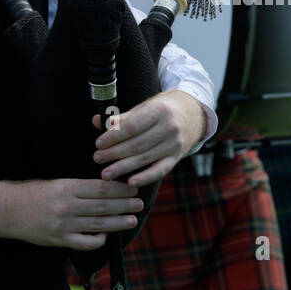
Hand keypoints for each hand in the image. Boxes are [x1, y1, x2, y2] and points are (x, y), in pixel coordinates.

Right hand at [0, 178, 141, 250]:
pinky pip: (85, 242)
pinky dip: (98, 239)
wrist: (5, 210)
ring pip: (98, 224)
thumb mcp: (55, 183)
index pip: (101, 188)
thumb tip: (105, 189)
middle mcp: (67, 206)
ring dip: (118, 222)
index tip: (133, 188)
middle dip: (125, 205)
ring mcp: (64, 225)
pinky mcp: (59, 240)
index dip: (120, 189)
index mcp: (67, 187)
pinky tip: (106, 235)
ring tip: (132, 220)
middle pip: (104, 206)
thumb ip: (78, 187)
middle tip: (140, 204)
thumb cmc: (30, 193)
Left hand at [90, 90, 207, 186]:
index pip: (132, 126)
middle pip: (136, 144)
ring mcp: (174, 144)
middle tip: (97, 158)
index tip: (98, 143)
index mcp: (159, 110)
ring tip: (105, 173)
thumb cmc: (162, 108)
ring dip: (123, 167)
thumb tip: (98, 121)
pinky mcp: (176, 157)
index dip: (114, 136)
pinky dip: (145, 177)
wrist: (193, 114)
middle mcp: (169, 127)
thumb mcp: (145, 107)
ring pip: (144, 158)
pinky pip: (159, 170)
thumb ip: (122, 117)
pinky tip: (130, 182)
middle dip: (114, 153)